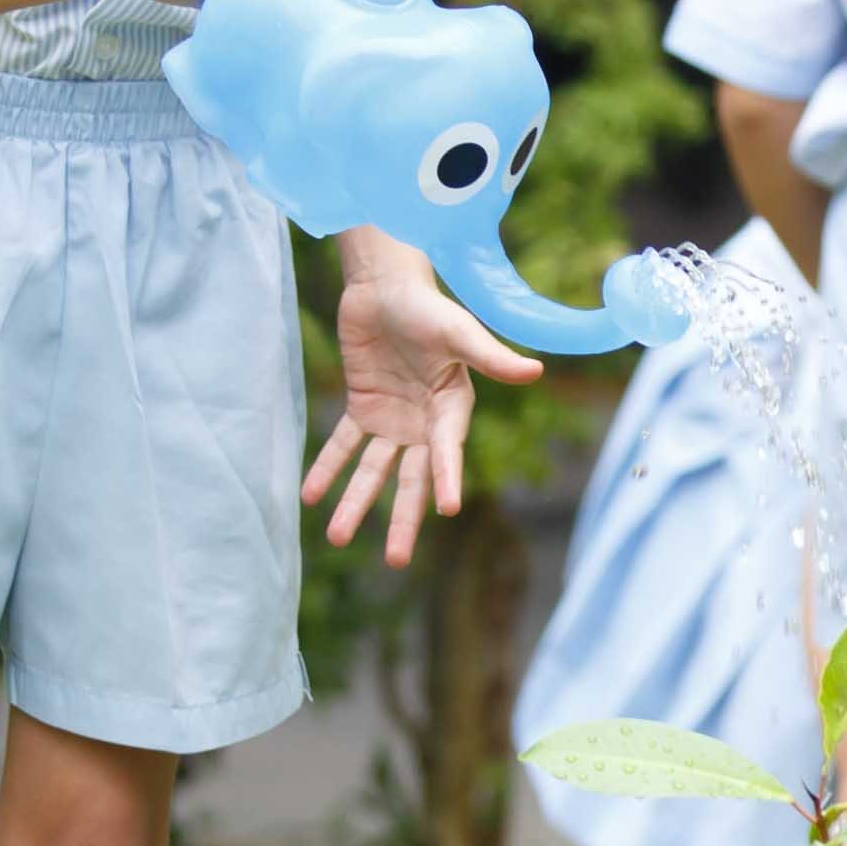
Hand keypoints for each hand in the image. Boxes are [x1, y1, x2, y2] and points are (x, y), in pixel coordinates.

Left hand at [305, 239, 549, 568]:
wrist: (383, 284)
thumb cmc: (428, 306)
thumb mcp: (459, 331)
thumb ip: (492, 357)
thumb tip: (536, 373)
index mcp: (452, 409)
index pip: (447, 451)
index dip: (447, 478)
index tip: (446, 510)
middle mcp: (424, 423)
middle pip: (412, 478)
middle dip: (402, 519)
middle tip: (395, 561)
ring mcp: (392, 419)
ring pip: (373, 470)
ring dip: (356, 503)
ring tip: (336, 537)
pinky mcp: (362, 408)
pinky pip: (342, 444)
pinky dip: (327, 468)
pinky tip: (310, 496)